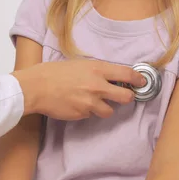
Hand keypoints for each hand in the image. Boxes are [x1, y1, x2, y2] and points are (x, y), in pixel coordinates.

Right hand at [11, 59, 146, 119]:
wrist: (36, 87)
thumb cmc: (54, 72)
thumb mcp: (80, 64)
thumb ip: (97, 71)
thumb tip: (111, 77)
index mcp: (97, 69)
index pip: (127, 74)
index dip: (138, 79)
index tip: (142, 82)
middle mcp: (97, 86)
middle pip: (126, 97)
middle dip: (127, 97)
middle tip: (124, 96)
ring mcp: (90, 102)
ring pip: (109, 111)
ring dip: (105, 107)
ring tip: (92, 100)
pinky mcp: (82, 114)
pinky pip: (91, 115)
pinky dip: (87, 111)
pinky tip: (77, 103)